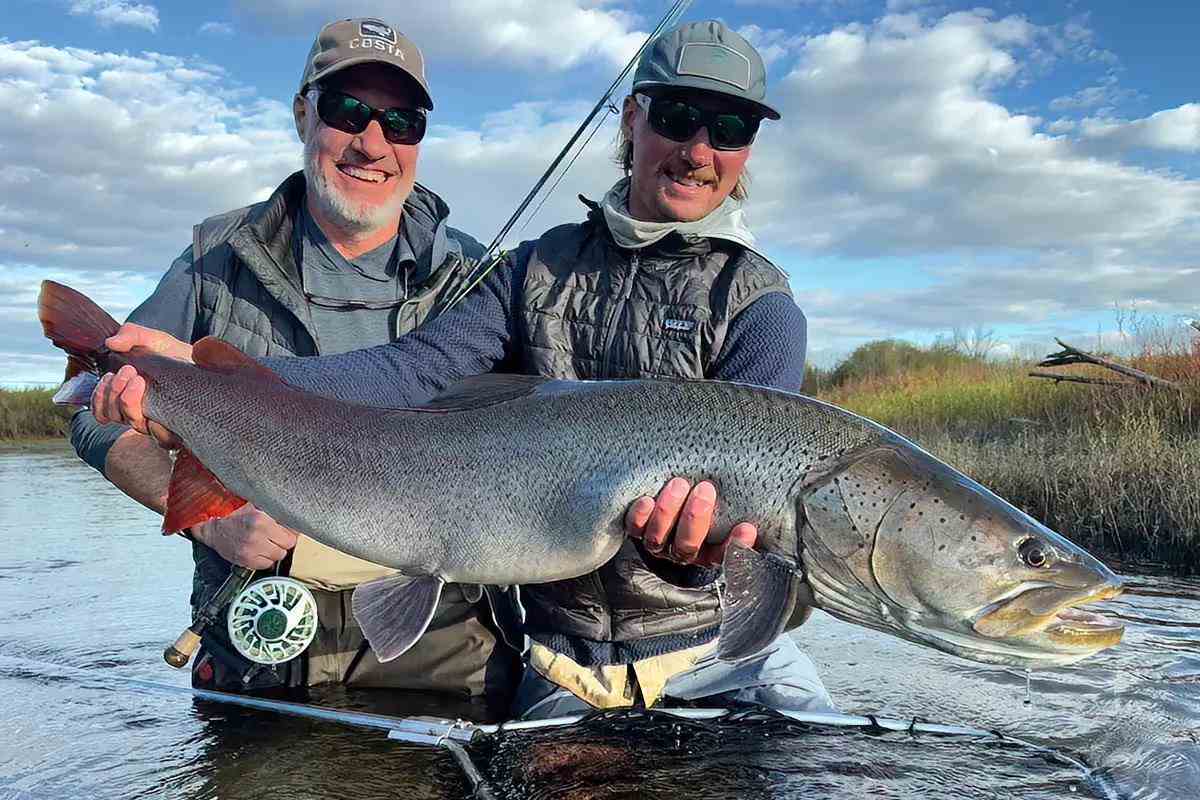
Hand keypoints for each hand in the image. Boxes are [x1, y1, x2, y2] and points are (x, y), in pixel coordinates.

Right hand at [92, 325, 191, 446]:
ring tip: (139, 379)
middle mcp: (139, 411)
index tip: (109, 375)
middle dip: (115, 392)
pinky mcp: (177, 427)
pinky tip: (160, 406)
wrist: (201, 362)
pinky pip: (162, 438)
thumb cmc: (173, 354)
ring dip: (129, 402)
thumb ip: (131, 335)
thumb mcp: (152, 339)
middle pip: (115, 415)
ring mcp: (157, 420)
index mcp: (126, 396)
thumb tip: (111, 343)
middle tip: (128, 370)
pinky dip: (156, 425)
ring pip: (134, 424)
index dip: (99, 399)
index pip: (102, 411)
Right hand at [191, 504, 298, 569]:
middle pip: (285, 548)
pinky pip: (265, 565)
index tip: (288, 533)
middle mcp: (256, 537)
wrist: (215, 528)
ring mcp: (249, 551)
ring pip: (276, 558)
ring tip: (267, 544)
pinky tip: (260, 551)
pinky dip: (265, 560)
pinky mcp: (244, 561)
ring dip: (275, 552)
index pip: (290, 536)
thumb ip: (277, 515)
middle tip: (276, 538)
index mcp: (261, 520)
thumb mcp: (258, 508)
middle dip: (283, 543)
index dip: (291, 535)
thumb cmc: (237, 516)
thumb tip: (296, 522)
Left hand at [624, 477, 757, 566]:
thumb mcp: (728, 508)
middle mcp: (683, 551)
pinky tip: (646, 500)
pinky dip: (639, 516)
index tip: (747, 526)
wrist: (674, 495)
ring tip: (679, 484)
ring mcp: (659, 541)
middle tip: (706, 489)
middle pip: (687, 547)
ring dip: (668, 512)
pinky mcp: (639, 528)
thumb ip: (744, 507)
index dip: (735, 545)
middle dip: (695, 519)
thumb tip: (772, 495)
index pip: (726, 554)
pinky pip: (634, 528)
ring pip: (658, 539)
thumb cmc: (710, 500)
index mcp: (710, 551)